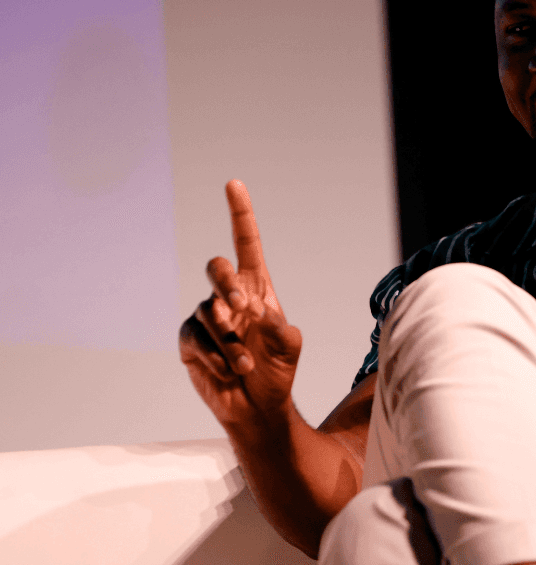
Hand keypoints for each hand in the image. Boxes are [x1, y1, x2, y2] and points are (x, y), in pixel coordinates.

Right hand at [178, 180, 301, 432]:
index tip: (233, 184)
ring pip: (209, 313)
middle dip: (226, 282)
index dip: (240, 214)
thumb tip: (255, 311)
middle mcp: (229, 297)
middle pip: (217, 269)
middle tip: (243, 306)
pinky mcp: (189, 342)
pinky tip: (228, 372)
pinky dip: (214, 357)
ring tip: (245, 366)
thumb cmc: (276, 371)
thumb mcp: (289, 346)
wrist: (258, 407)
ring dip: (230, 342)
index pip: (246, 244)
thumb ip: (278, 325)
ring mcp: (207, 319)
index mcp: (257, 288)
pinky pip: (194, 339)